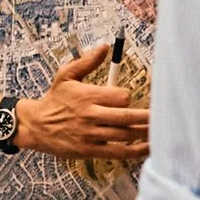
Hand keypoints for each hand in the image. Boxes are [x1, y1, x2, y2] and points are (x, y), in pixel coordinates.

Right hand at [14, 44, 150, 162]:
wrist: (35, 125)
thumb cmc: (53, 99)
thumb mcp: (65, 75)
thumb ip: (86, 62)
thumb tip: (104, 47)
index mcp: (87, 96)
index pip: (120, 97)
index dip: (127, 98)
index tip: (127, 99)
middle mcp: (90, 116)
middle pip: (127, 117)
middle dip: (148, 117)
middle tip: (165, 116)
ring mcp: (91, 135)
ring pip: (125, 135)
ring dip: (145, 134)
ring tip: (161, 132)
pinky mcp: (89, 151)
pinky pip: (117, 152)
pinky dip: (134, 151)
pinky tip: (146, 148)